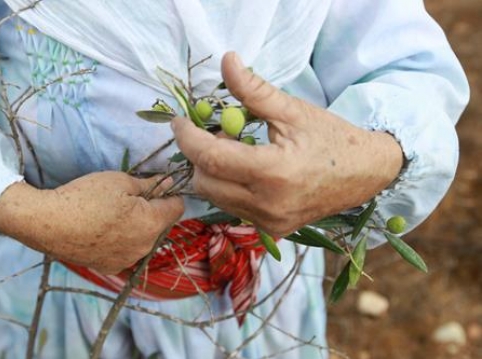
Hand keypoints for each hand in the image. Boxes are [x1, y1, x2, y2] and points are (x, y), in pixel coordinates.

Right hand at [0, 172, 183, 273]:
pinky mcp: (110, 267)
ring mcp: (127, 260)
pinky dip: (121, 241)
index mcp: (152, 224)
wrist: (47, 222)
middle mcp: (145, 247)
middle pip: (160, 225)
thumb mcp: (120, 181)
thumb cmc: (86, 196)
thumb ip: (150, 185)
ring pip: (143, 239)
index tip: (156, 187)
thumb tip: (169, 183)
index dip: (169, 194)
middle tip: (128, 198)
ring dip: (137, 227)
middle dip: (152, 211)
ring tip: (112, 215)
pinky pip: (125, 251)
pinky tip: (102, 230)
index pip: (177, 208)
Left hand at [172, 52, 402, 237]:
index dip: (187, 137)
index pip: (210, 158)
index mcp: (274, 173)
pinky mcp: (271, 229)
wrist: (366, 174)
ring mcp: (269, 222)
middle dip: (199, 155)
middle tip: (219, 133)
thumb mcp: (293, 110)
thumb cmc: (332, 138)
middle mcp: (267, 205)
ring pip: (215, 198)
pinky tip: (247, 170)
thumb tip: (227, 61)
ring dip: (213, 171)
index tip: (180, 121)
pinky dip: (228, 187)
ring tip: (237, 150)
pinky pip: (232, 207)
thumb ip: (253, 90)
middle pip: (204, 182)